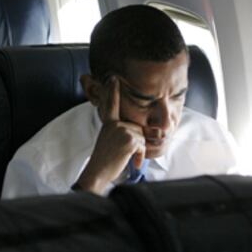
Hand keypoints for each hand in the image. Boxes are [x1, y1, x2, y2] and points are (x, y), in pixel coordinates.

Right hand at [75, 76, 145, 194]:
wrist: (97, 172)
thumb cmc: (104, 162)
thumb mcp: (112, 143)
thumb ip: (125, 135)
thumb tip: (154, 133)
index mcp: (109, 124)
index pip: (111, 105)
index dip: (112, 91)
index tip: (113, 78)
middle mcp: (115, 124)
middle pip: (138, 129)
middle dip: (137, 143)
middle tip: (123, 154)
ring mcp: (122, 131)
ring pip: (142, 138)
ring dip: (138, 151)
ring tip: (124, 158)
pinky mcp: (129, 140)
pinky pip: (143, 146)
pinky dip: (139, 156)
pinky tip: (130, 162)